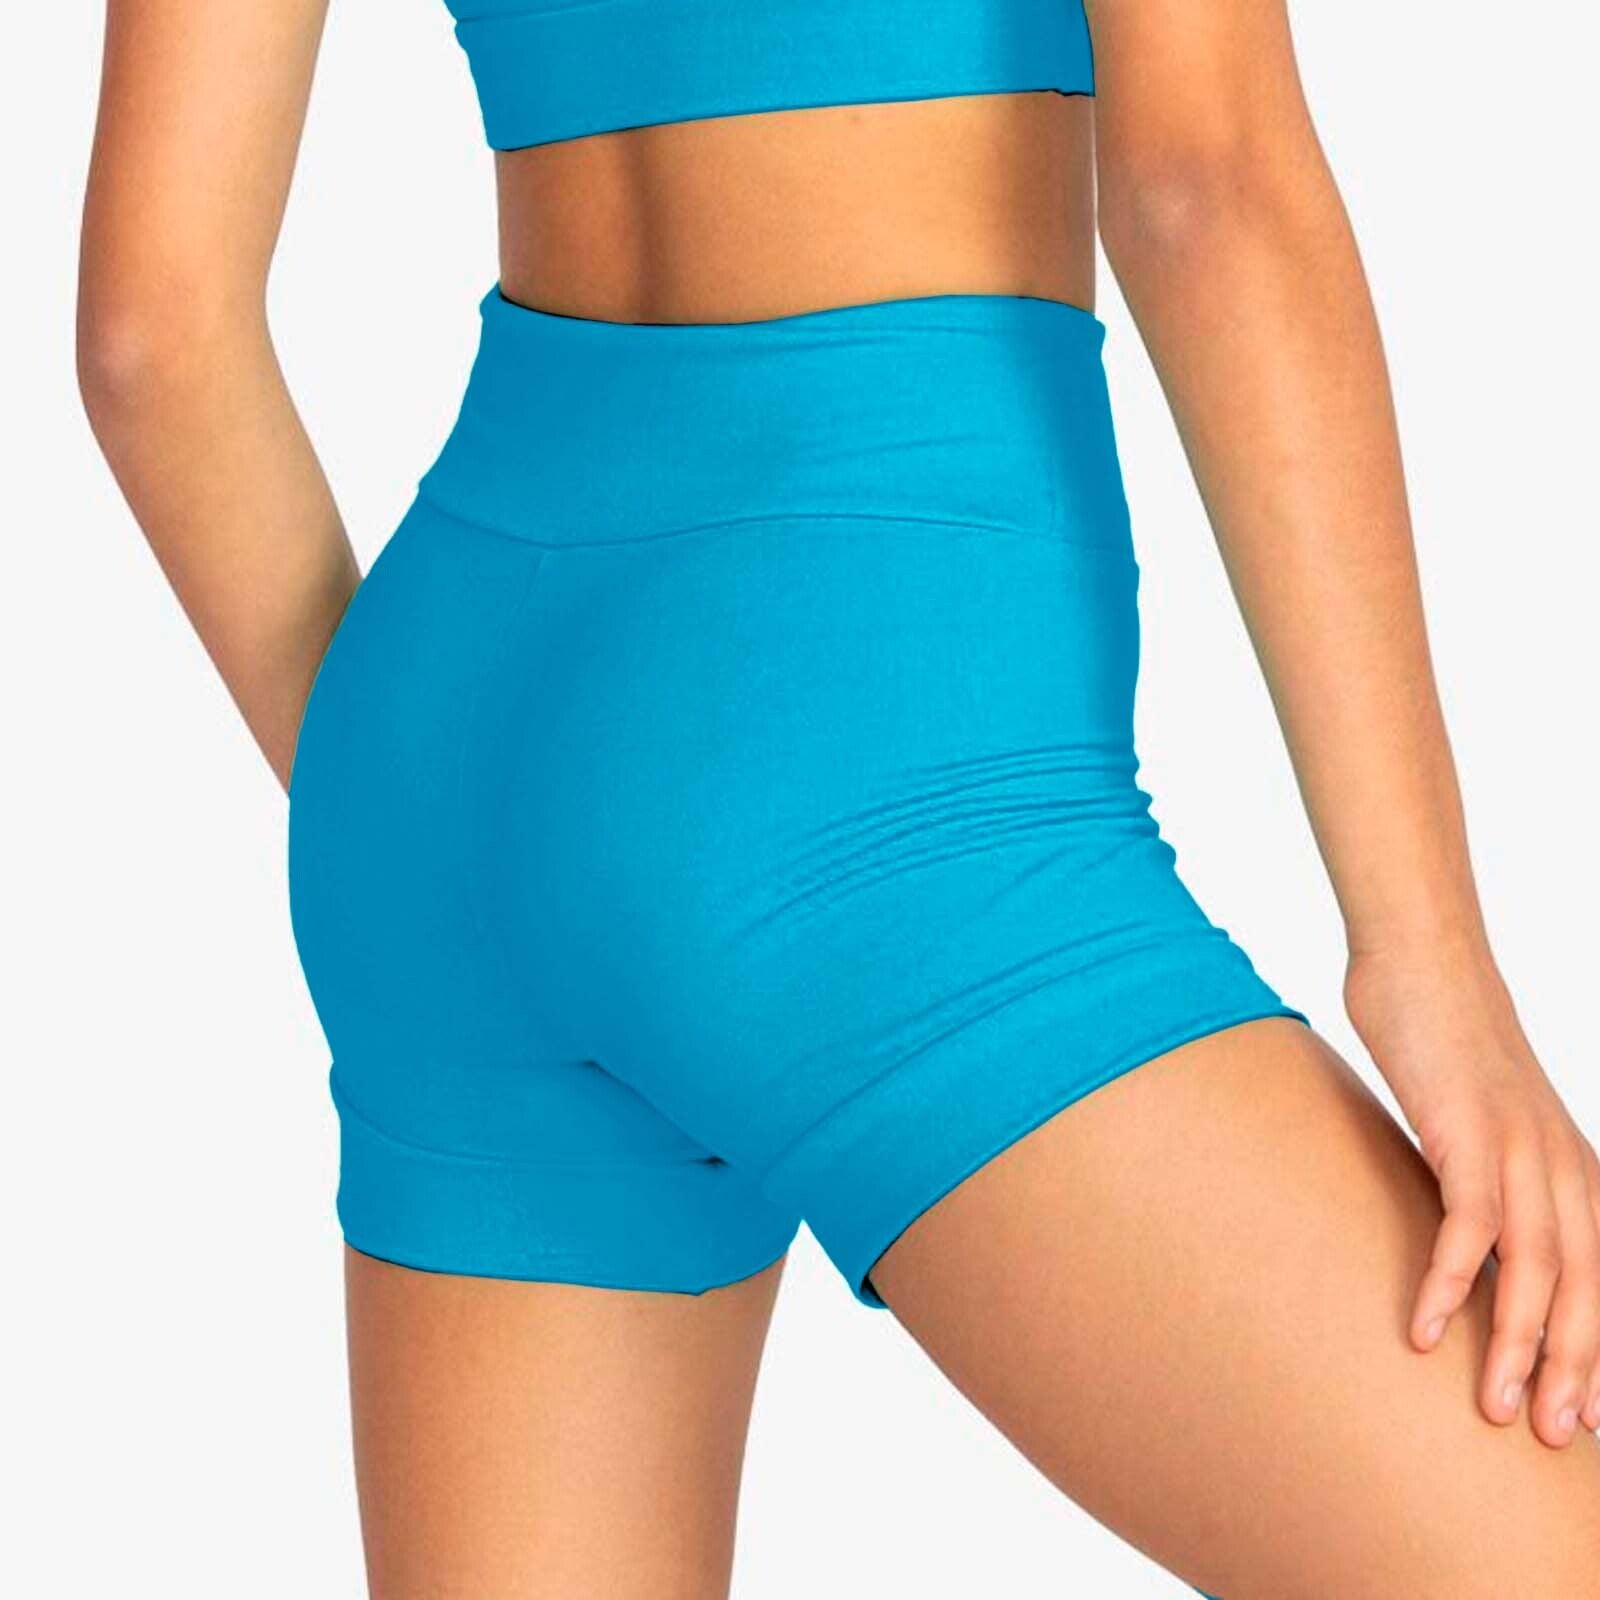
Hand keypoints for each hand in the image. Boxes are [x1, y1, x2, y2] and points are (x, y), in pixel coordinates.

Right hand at [1344, 940, 1599, 1447]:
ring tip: (1494, 1408)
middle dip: (1574, 1371)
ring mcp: (1521, 1149)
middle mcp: (1563, 1165)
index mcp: (1574, 1167)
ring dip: (1521, 1348)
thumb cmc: (1446, 1038)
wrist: (1426, 959)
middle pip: (1588, 1290)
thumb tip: (1470, 1230)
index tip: (1588, 1419)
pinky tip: (1427, 1329)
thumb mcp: (1485, 1119)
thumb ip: (1491, 1174)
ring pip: (1541, 1272)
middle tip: (1547, 1435)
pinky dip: (1453, 1283)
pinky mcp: (1468, 1134)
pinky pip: (1471, 1226)